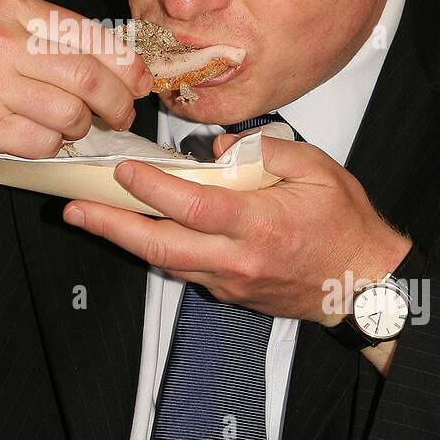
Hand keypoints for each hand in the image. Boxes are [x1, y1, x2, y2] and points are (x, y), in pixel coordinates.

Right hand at [0, 0, 153, 164]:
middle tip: (120, 114)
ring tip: (72, 127)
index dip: (126, 64)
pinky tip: (39, 138)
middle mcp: (3, 41)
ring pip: (71, 114)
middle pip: (90, 76)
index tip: (140, 81)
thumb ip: (42, 34)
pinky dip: (50, 147)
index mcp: (10, 8)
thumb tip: (111, 61)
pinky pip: (42, 143)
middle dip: (117, 102)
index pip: (91, 35)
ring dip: (81, 127)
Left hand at [62, 129, 410, 324]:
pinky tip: (136, 233)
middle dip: (111, 227)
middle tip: (74, 211)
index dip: (152, 189)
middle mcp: (237, 259)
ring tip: (90, 218)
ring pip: (165, 263)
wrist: (365, 286)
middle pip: (160, 247)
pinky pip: (184, 270)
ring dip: (125, 241)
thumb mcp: (319, 169)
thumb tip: (223, 147)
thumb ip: (268, 149)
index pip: (192, 207)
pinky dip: (157, 250)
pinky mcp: (230, 292)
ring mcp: (231, 281)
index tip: (124, 170)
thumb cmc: (346, 226)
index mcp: (258, 225)